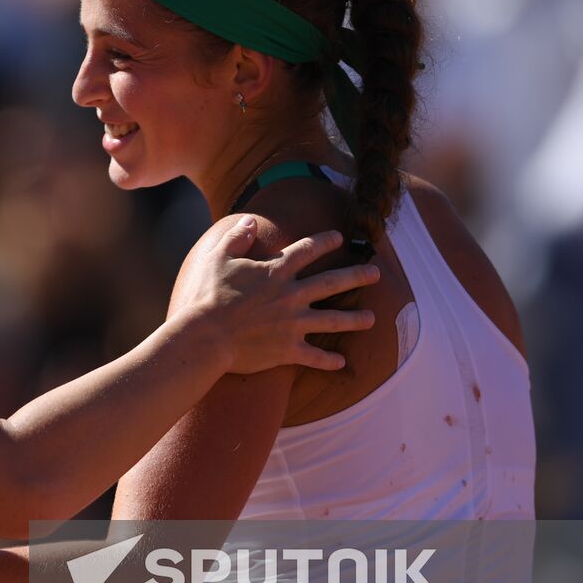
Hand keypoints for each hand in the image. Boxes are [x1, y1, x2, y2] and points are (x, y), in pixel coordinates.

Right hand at [173, 216, 378, 372]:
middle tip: (376, 273)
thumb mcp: (217, 258)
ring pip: (333, 320)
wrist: (205, 336)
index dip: (325, 241)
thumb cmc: (208, 296)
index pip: (307, 250)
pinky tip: (341, 362)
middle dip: (357, 276)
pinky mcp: (287, 350)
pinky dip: (328, 361)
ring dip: (354, 319)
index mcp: (276, 272)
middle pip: (332, 283)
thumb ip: (237, 237)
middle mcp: (291, 296)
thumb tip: (251, 220)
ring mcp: (292, 325)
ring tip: (371, 319)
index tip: (339, 237)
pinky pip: (314, 356)